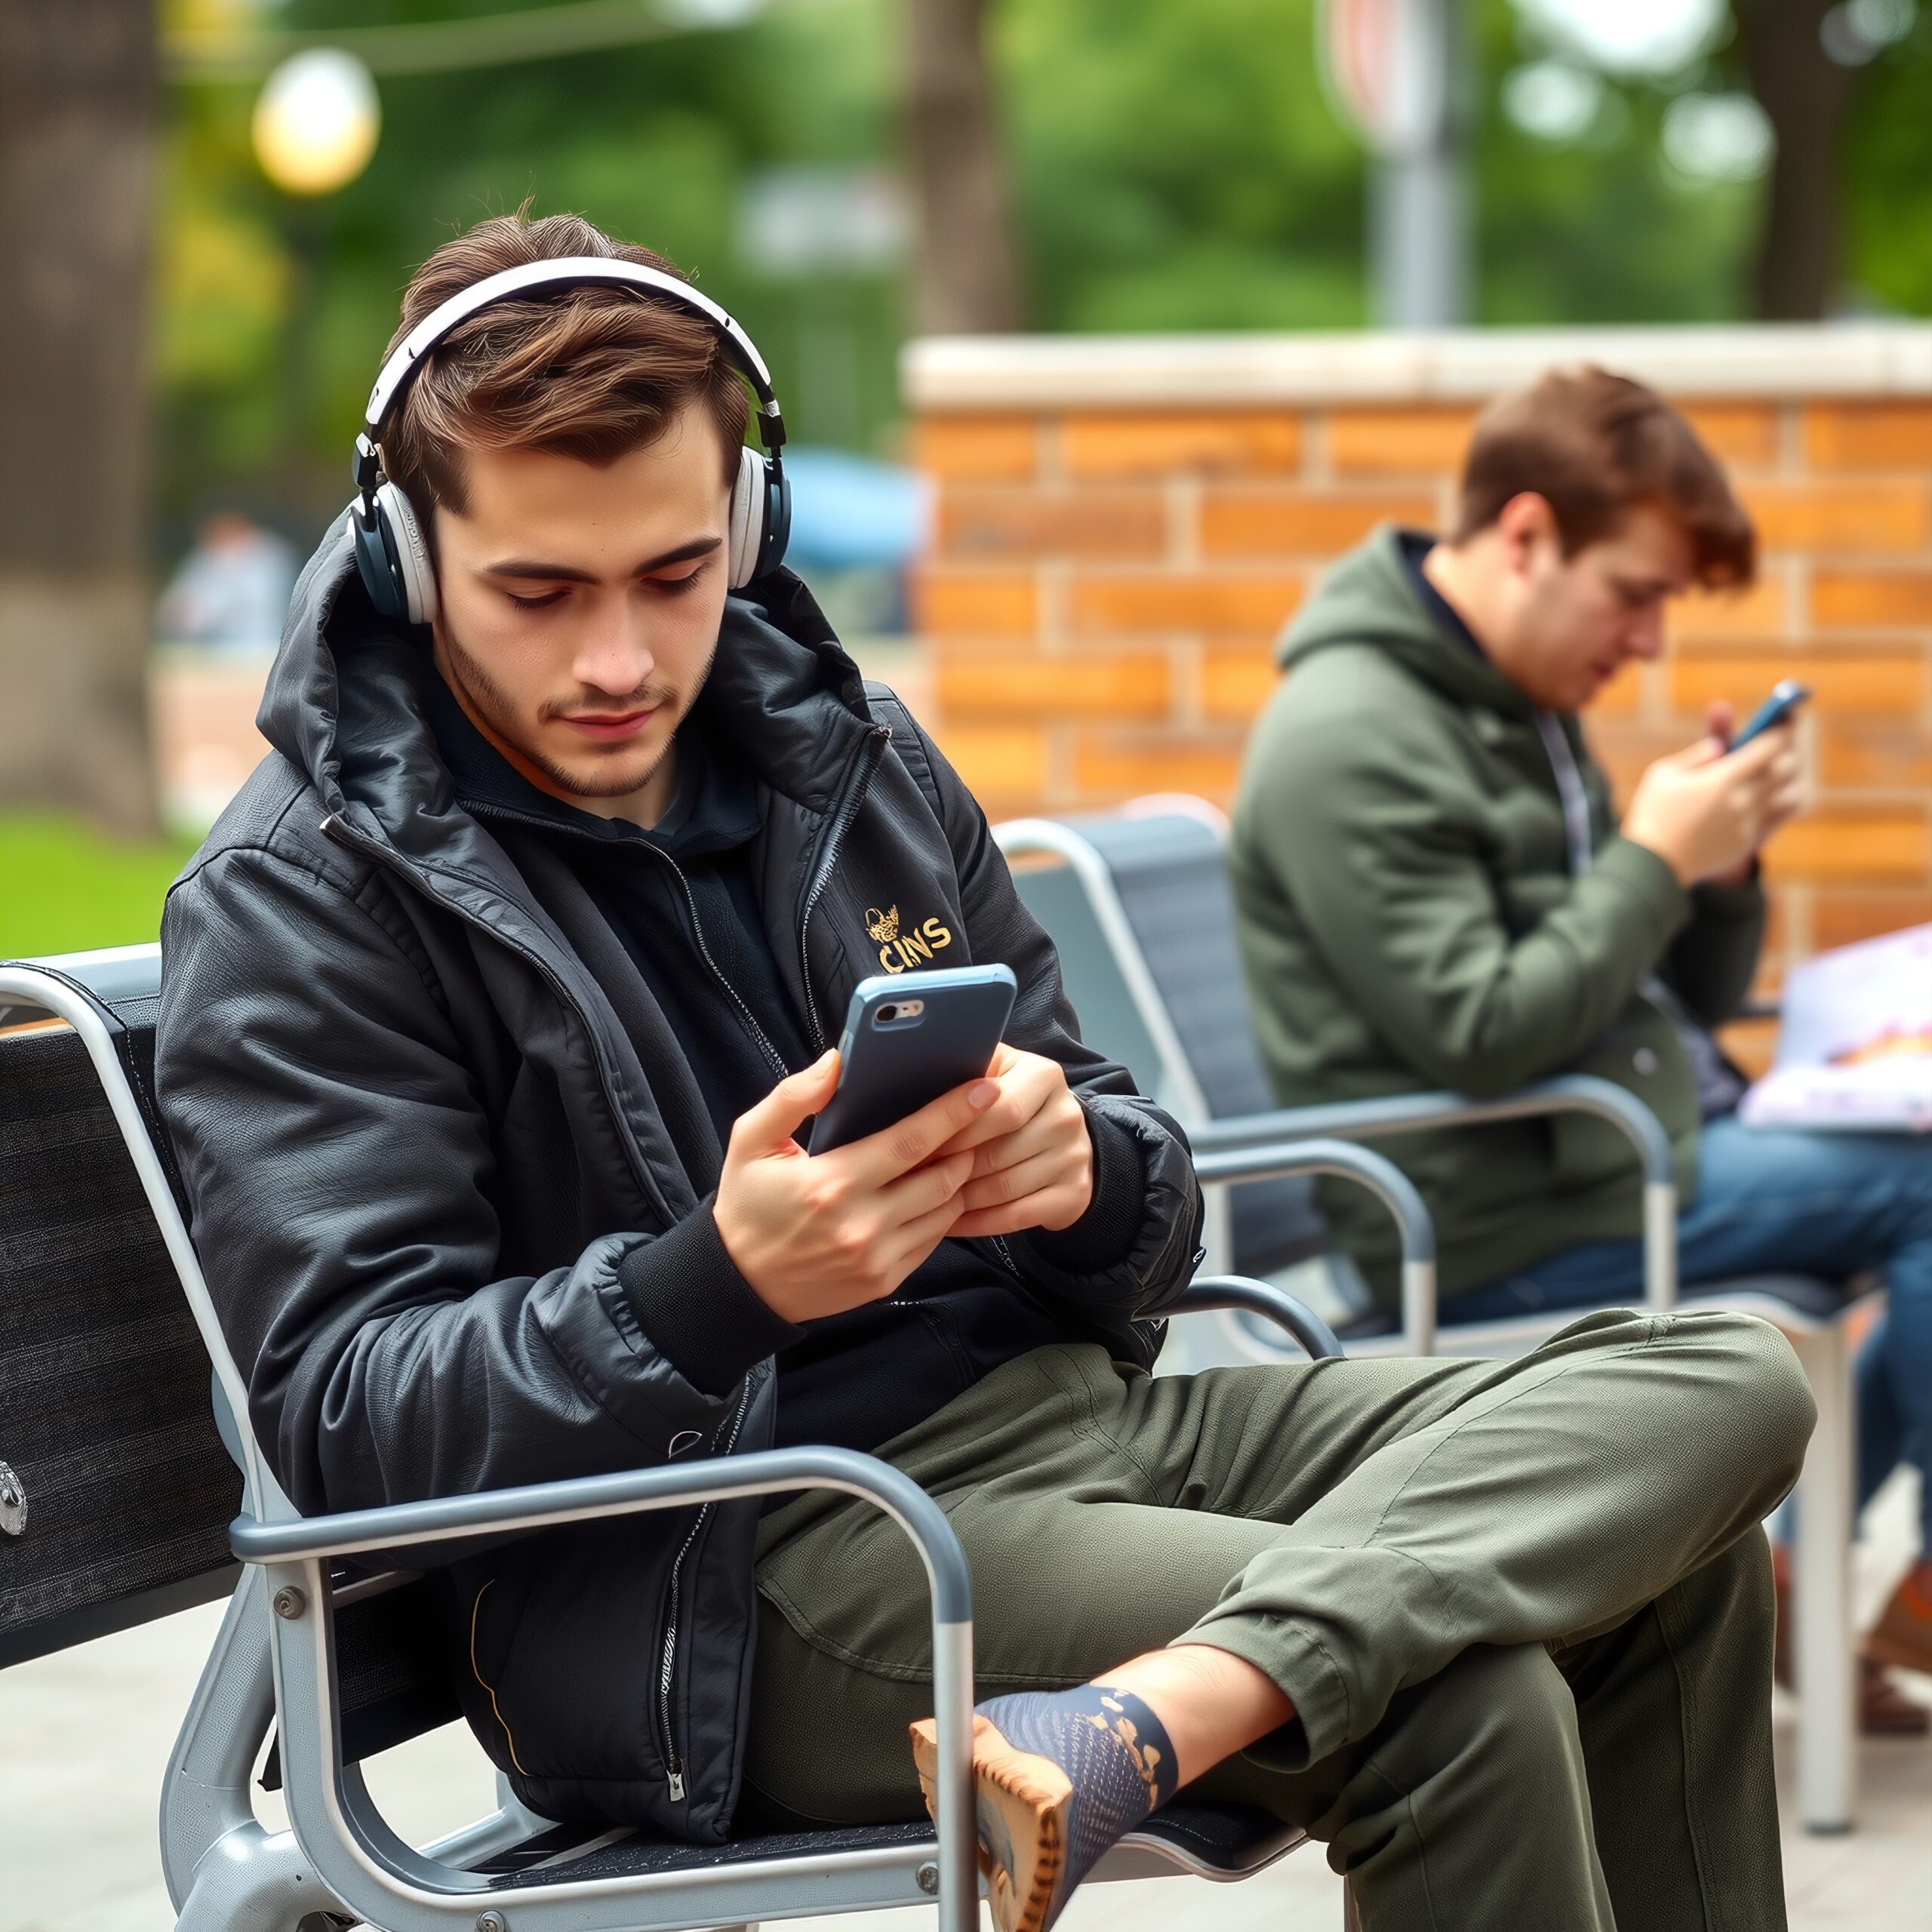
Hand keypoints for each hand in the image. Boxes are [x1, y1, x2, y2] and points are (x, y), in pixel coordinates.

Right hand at [713, 1051, 994, 1325]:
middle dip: (966, 1145)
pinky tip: (933, 1193)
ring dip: (958, 1179)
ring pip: (946, 1211)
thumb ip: (792, 1097)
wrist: (739, 1285)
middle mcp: (862, 1224)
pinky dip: (942, 1213)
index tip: (984, 1090)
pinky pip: (933, 1240)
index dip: (953, 1112)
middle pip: (942, 1177)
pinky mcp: (886, 1281)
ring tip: (956, 1154)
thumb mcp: (751, 1142)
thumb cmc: (748, 1205)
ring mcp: (877, 1258)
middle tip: (974, 1122)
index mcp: (831, 1183)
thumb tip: (836, 1062)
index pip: (910, 1141)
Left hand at [929, 1042, 1094, 1239]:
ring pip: (1005, 1187)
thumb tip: (911, 1084)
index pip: (999, 1109)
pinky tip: (951, 1224)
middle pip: (998, 1152)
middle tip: (913, 1181)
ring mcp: (1075, 1157)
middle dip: (951, 1169)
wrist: (1060, 1137)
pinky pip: (1018, 1216)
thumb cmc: (1007, 1101)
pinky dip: (980, 1223)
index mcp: (1043, 1075)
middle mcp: (1066, 1115)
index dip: (956, 1131)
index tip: (918, 1147)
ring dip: (960, 1200)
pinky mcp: (1075, 1193)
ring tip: (925, 1203)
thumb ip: (963, 1073)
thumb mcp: (992, 1073)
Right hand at [1622, 713, 1801, 886]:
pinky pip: (1781, 815)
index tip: (1786, 716)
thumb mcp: (1663, 774)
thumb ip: (1697, 755)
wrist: (1652, 867)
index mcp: (1723, 778)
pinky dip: (1783, 799)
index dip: (1783, 727)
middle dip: (1788, 749)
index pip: (1770, 746)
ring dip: (1788, 777)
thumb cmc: (1652, 815)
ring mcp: (1750, 823)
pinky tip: (1773, 793)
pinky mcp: (1749, 841)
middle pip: (1788, 767)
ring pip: (1791, 791)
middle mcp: (1744, 800)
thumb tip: (1722, 746)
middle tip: (1780, 741)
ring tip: (1775, 769)